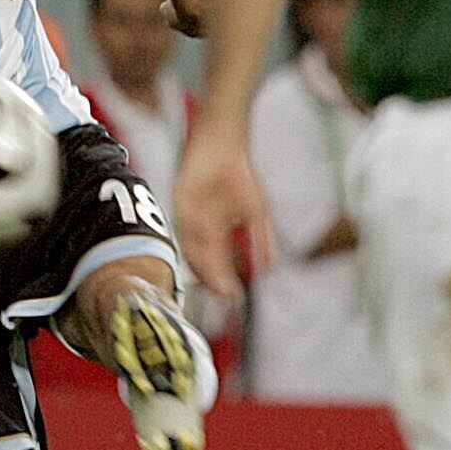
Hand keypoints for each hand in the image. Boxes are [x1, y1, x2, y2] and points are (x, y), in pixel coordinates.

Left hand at [173, 129, 270, 304]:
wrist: (223, 149)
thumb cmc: (240, 178)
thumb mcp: (256, 215)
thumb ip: (261, 241)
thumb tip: (270, 268)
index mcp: (214, 234)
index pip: (216, 265)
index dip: (224, 282)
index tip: (236, 299)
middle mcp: (198, 232)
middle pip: (203, 263)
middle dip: (215, 283)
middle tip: (227, 300)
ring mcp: (188, 221)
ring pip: (194, 253)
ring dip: (206, 271)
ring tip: (220, 288)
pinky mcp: (180, 208)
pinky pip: (186, 233)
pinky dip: (195, 248)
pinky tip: (205, 261)